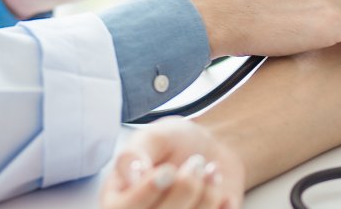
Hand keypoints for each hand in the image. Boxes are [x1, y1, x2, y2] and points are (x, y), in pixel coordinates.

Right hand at [100, 118, 244, 208]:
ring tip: (211, 169)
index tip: (168, 170)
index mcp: (118, 198)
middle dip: (185, 188)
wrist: (209, 149)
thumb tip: (132, 176)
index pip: (121, 208)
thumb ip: (134, 154)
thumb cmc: (174, 143)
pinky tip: (222, 192)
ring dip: (207, 194)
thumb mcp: (152, 138)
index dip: (147, 191)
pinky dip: (222, 207)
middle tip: (196, 162)